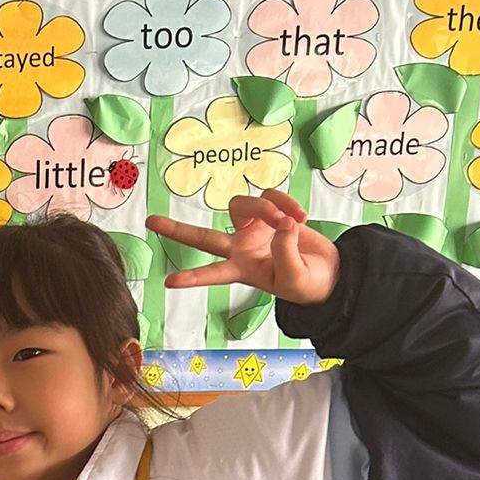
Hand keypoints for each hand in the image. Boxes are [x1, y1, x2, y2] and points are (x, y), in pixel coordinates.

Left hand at [147, 188, 339, 305]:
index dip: (193, 278)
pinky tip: (301, 217)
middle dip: (177, 230)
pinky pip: (271, 196)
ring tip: (291, 223)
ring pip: (243, 205)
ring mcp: (253, 228)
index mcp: (243, 270)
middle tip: (150, 222)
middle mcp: (241, 248)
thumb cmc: (307, 283)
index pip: (214, 274)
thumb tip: (282, 224)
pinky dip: (286, 202)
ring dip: (267, 209)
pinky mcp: (270, 211)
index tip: (170, 283)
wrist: (328, 271)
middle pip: (204, 237)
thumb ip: (285, 253)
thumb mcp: (296, 278)